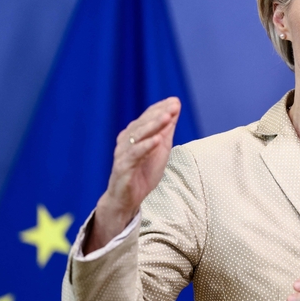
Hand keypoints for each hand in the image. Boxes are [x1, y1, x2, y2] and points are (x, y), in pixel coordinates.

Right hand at [85, 97, 180, 252]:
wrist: (127, 199)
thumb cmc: (143, 172)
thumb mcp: (161, 148)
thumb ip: (167, 129)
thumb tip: (175, 107)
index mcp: (134, 134)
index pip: (147, 117)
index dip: (160, 108)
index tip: (175, 101)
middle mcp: (126, 140)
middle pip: (143, 124)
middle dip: (159, 114)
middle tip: (173, 107)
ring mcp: (123, 153)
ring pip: (138, 136)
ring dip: (153, 126)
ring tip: (167, 118)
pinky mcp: (123, 167)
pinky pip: (134, 155)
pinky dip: (146, 146)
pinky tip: (157, 140)